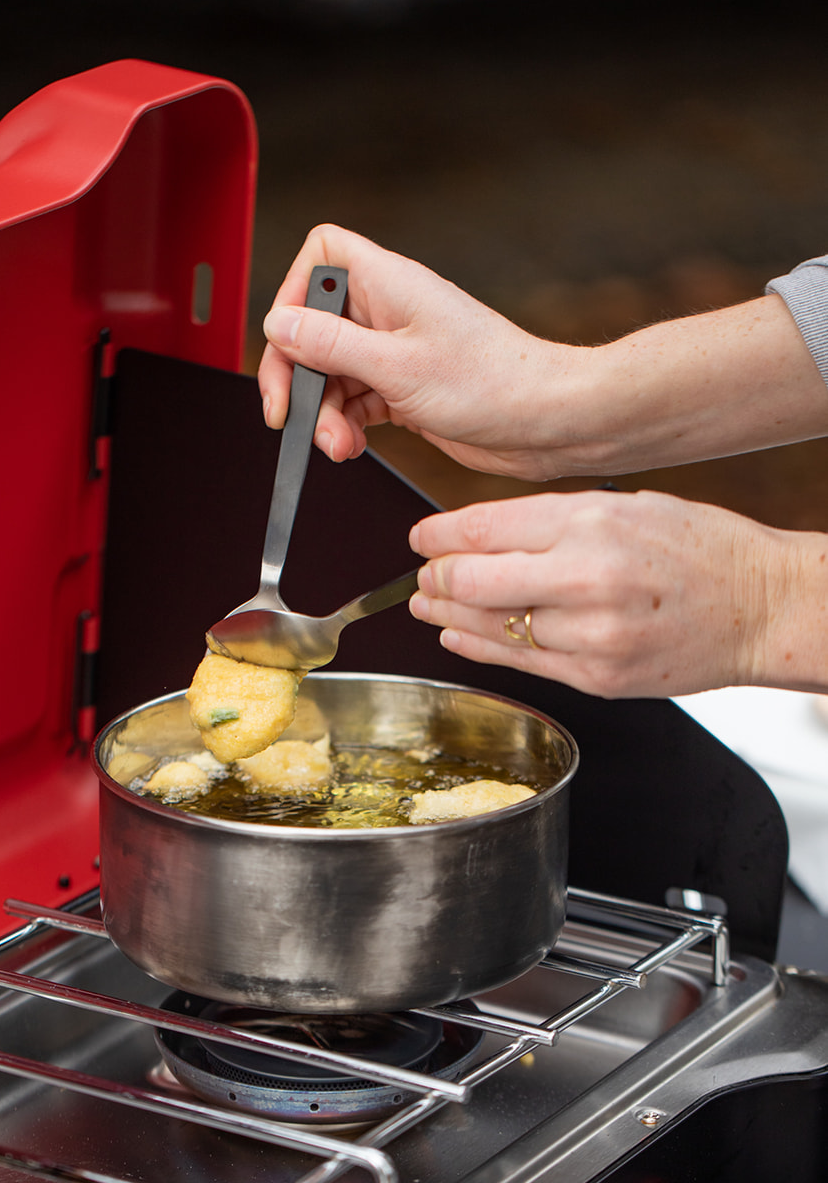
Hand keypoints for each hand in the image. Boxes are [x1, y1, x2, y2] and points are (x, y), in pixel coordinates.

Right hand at [260, 225, 827, 478]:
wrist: (547, 422)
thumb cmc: (492, 385)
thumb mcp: (396, 367)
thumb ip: (331, 344)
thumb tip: (278, 324)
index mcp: (389, 285)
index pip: (322, 256)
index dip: (294, 292)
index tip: (286, 339)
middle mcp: (389, 312)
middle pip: (314, 327)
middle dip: (299, 375)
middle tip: (290, 415)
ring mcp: (396, 351)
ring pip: (331, 373)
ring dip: (323, 413)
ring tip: (336, 445)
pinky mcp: (404, 389)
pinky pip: (354, 402)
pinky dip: (344, 426)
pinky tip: (351, 446)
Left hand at [408, 489, 827, 696]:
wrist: (761, 605)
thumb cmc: (701, 548)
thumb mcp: (626, 505)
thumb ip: (551, 520)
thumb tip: (477, 534)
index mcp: (592, 522)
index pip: (485, 528)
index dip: (438, 535)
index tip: (421, 538)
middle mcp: (587, 578)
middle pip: (474, 581)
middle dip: (435, 579)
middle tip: (422, 576)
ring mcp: (591, 635)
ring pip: (490, 627)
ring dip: (447, 616)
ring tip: (428, 605)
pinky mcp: (596, 677)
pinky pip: (520, 662)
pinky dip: (479, 647)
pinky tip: (458, 635)